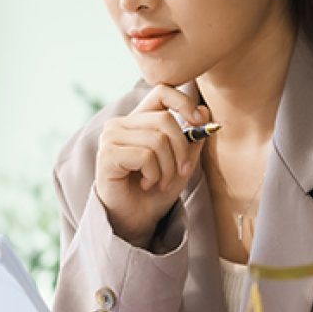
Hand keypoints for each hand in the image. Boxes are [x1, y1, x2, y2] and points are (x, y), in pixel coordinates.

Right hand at [95, 84, 209, 247]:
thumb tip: (205, 112)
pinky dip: (153, 174)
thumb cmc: (154, 192)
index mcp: (138, 120)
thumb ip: (192, 139)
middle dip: (181, 150)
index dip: (184, 102)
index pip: (162, 91)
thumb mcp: (182, 163)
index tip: (199, 121)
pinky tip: (145, 184)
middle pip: (165, 120)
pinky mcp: (107, 155)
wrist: (134, 220)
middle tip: (181, 172)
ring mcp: (111, 138)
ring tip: (160, 182)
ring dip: (167, 168)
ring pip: (157, 139)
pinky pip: (144, 155)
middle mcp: (120, 124)